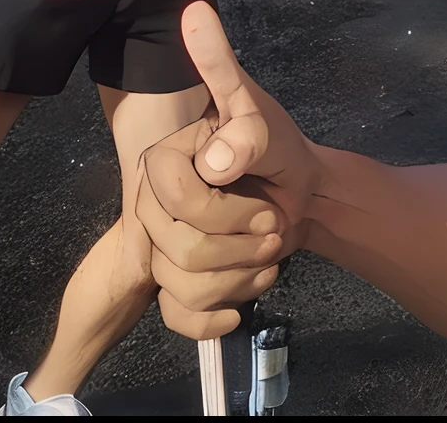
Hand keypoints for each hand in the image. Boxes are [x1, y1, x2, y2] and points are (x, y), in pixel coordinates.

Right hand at [137, 2, 318, 337]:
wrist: (295, 187)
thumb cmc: (276, 149)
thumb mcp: (267, 127)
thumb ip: (245, 132)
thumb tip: (215, 163)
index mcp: (164, 159)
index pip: (181, 202)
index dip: (228, 214)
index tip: (266, 209)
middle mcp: (151, 203)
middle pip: (182, 251)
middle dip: (240, 251)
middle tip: (272, 232)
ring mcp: (159, 243)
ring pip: (183, 286)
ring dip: (239, 281)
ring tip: (267, 260)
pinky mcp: (173, 276)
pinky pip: (176, 313)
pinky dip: (209, 320)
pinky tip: (236, 311)